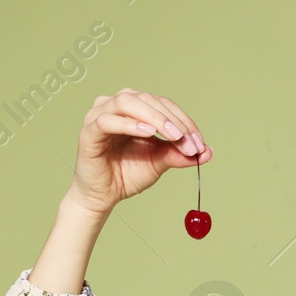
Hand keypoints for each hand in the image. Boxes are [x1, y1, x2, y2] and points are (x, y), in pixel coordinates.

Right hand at [66, 89, 212, 216]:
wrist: (104, 196)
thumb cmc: (128, 174)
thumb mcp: (159, 162)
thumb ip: (179, 154)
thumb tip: (207, 152)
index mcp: (135, 108)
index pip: (163, 105)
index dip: (184, 121)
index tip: (199, 143)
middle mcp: (116, 106)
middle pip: (148, 99)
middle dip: (173, 120)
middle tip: (189, 142)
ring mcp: (100, 115)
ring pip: (128, 102)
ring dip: (154, 117)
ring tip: (173, 135)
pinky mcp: (89, 131)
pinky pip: (108, 121)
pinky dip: (129, 124)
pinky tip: (147, 133)